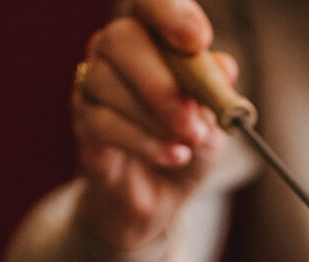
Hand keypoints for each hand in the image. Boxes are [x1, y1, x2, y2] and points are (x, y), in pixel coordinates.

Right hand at [72, 0, 235, 251]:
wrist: (163, 195)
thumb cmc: (188, 144)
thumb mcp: (214, 120)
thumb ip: (216, 92)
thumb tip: (225, 67)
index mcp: (152, 36)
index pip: (149, 3)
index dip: (169, 13)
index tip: (197, 39)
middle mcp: (115, 51)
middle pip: (121, 40)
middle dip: (161, 83)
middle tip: (192, 121)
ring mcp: (94, 85)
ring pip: (108, 84)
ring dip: (155, 120)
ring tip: (188, 144)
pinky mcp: (84, 123)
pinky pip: (103, 123)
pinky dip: (143, 143)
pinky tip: (173, 156)